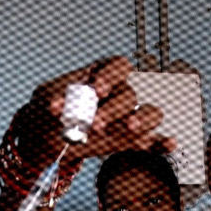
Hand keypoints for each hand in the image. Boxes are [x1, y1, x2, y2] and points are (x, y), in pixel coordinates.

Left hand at [15, 56, 174, 169]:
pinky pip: (149, 141)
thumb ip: (56, 101)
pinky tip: (169, 144)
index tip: (96, 89)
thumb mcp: (45, 101)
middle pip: (128, 96)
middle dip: (113, 110)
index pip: (118, 67)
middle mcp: (116, 96)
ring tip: (128, 129)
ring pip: (147, 114)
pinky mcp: (126, 141)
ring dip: (140, 121)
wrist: (42, 139)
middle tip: (95, 124)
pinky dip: (160, 143)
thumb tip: (62, 107)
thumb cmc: (46, 113)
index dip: (111, 76)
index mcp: (100, 77)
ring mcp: (124, 119)